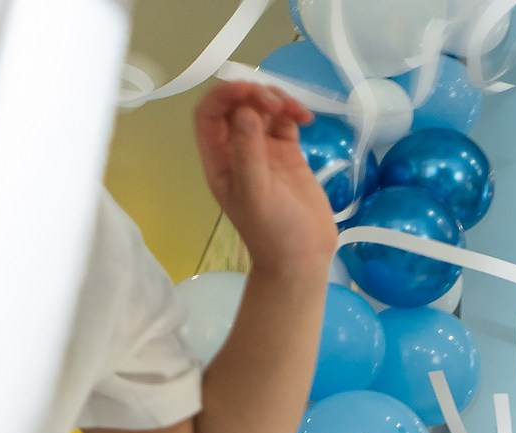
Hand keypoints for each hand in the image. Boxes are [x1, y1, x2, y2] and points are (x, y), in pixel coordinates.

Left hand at [194, 81, 336, 274]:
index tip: (249, 92)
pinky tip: (306, 118)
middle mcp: (237, 151)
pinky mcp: (288, 154)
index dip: (224, 96)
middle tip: (277, 103)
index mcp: (219, 160)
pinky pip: (285, 123)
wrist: (302, 258)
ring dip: (276, 100)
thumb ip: (247, 151)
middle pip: (237, 106)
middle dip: (254, 95)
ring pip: (262, 110)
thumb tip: (247, 111)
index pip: (209, 114)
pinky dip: (294, 113)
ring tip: (295, 110)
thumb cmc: (273, 231)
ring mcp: (264, 151)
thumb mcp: (255, 193)